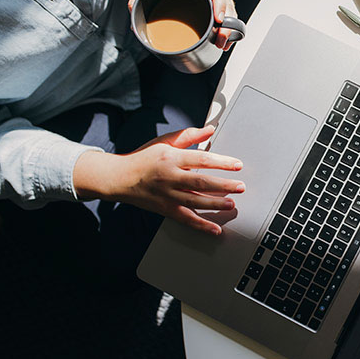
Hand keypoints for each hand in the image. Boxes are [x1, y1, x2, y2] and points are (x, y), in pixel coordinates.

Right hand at [74, 126, 244, 234]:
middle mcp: (169, 177)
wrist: (119, 178)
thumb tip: (210, 129)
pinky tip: (215, 229)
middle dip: (223, 185)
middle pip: (200, 182)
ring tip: (231, 204)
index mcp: (171, 158)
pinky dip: (201, 225)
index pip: (200, 159)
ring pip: (194, 202)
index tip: (238, 165)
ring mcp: (167, 195)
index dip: (221, 162)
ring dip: (215, 204)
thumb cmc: (143, 158)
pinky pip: (185, 219)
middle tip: (240, 187)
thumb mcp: (165, 141)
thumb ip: (189, 135)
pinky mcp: (165, 209)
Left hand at [128, 0, 237, 49]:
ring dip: (230, 26)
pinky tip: (224, 38)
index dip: (219, 3)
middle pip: (227, 1)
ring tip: (222, 44)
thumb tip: (135, 25)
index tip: (219, 19)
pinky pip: (227, 10)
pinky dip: (228, 24)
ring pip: (230, 8)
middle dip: (228, 22)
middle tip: (220, 40)